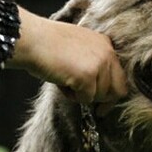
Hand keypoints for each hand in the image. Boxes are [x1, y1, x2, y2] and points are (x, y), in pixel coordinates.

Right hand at [9, 7, 127, 107]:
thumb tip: (100, 88)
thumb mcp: (79, 48)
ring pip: (101, 96)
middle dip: (106, 101)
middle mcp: (107, 53)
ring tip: (66, 82)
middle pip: (118, 89)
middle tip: (98, 111)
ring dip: (83, 96)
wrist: (31, 40)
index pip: (120, 75)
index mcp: (106, 44)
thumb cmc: (47, 46)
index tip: (104, 105)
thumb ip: (93, 62)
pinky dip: (73, 97)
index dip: (113, 93)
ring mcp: (100, 64)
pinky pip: (86, 99)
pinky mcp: (88, 76)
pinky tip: (62, 82)